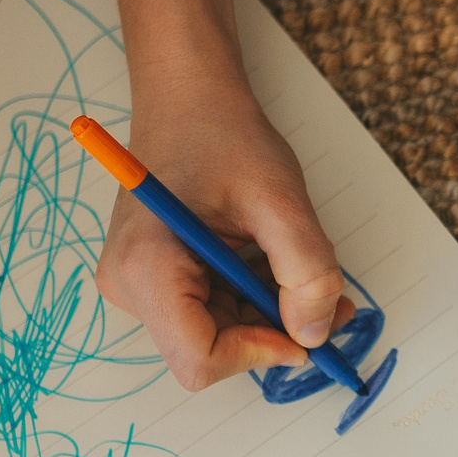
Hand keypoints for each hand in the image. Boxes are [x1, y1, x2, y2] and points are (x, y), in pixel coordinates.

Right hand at [97, 74, 353, 391]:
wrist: (189, 98)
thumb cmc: (223, 134)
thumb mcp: (281, 199)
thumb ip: (307, 271)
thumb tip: (316, 334)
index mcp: (147, 266)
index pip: (200, 359)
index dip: (260, 353)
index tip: (306, 327)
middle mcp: (130, 286)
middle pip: (210, 349)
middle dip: (273, 331)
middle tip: (327, 297)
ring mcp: (138, 285)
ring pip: (216, 334)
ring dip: (267, 312)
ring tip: (294, 260)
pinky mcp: (154, 280)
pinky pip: (211, 312)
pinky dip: (251, 296)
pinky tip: (266, 257)